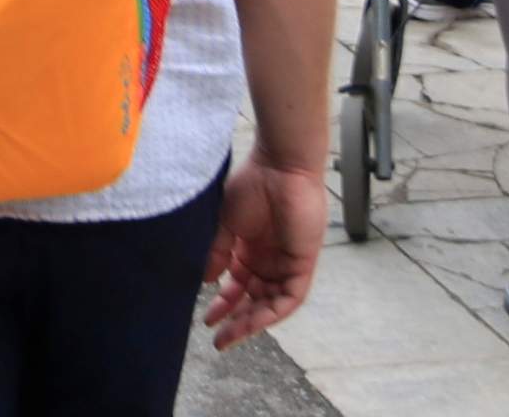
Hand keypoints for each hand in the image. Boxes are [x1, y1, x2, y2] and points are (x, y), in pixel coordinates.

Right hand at [203, 151, 325, 346]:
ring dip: (252, 321)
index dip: (223, 305)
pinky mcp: (302, 264)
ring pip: (270, 303)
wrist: (279, 168)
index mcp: (249, 250)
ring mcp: (286, 264)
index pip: (237, 286)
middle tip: (218, 339)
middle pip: (253, 300)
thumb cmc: (252, 186)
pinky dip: (272, 311)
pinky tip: (254, 320)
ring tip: (231, 334)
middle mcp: (268, 261)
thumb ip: (217, 253)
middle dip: (236, 321)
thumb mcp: (225, 224)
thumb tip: (207, 283)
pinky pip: (289, 297)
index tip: (206, 321)